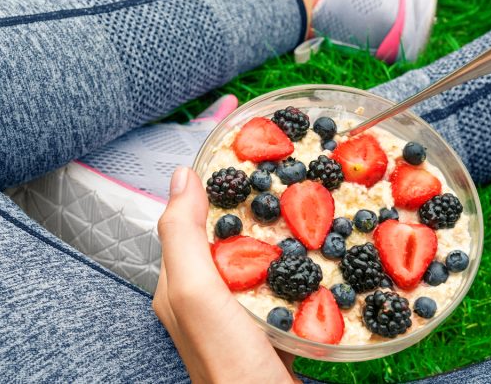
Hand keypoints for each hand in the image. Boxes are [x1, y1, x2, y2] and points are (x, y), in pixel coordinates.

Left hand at [153, 166, 299, 382]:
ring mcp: (237, 305)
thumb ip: (183, 235)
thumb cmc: (229, 362)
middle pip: (224, 225)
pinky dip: (290, 250)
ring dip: (272, 217)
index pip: (190, 211)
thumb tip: (182, 176)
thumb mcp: (197, 293)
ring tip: (300, 186)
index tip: (239, 129)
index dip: (212, 171)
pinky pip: (275, 272)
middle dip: (248, 189)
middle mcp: (204, 290)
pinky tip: (311, 241)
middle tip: (279, 157)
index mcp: (179, 279)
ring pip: (252, 246)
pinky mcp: (265, 318)